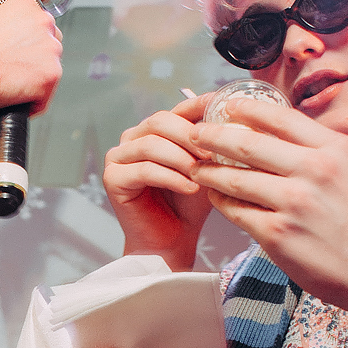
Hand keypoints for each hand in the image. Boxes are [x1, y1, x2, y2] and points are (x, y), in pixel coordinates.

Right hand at [0, 0, 62, 114]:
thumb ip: (9, 28)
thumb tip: (13, 44)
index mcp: (27, 4)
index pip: (40, 27)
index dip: (27, 45)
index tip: (15, 55)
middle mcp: (43, 22)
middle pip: (50, 47)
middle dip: (34, 62)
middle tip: (12, 72)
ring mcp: (50, 49)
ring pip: (50, 71)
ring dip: (33, 82)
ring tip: (9, 87)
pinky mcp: (50, 75)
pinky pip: (44, 98)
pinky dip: (30, 104)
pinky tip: (12, 100)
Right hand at [102, 94, 215, 269]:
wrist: (172, 241)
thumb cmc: (189, 205)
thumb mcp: (207, 168)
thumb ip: (213, 144)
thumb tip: (235, 121)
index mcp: (155, 131)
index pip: (177, 108)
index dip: (200, 106)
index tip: (224, 110)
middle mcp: (133, 138)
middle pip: (161, 121)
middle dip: (191, 137)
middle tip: (213, 155)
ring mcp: (118, 157)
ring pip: (152, 144)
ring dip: (181, 159)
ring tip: (202, 176)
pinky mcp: (112, 178)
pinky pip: (144, 169)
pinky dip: (170, 178)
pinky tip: (189, 188)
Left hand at [184, 99, 347, 316]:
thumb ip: (316, 151)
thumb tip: (273, 133)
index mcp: (334, 148)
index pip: (278, 116)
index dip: (244, 109)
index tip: (225, 106)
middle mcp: (314, 169)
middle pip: (246, 142)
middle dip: (213, 136)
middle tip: (195, 134)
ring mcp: (294, 202)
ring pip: (234, 177)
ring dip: (209, 171)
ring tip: (197, 167)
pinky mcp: (278, 234)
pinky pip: (236, 211)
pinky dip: (221, 202)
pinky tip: (215, 197)